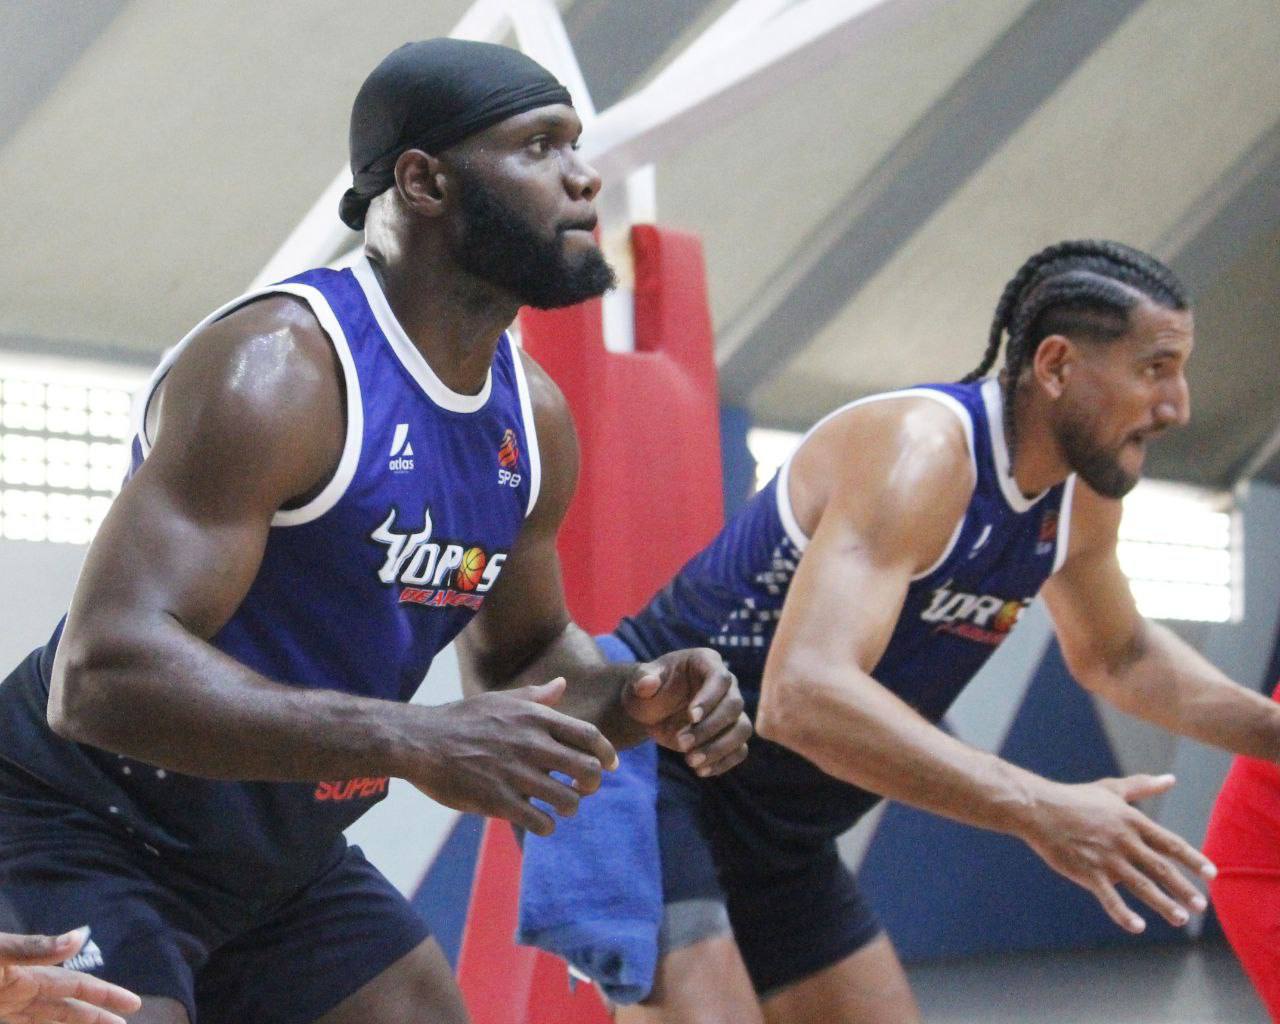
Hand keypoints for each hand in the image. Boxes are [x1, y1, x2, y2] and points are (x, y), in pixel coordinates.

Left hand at [0, 928, 141, 1022]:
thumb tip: (82, 936)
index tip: (135, 1004)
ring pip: (46, 1018)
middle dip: (96, 1015)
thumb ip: (34, 948)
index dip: (106, 993)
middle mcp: (22, 991)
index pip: (76, 985)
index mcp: (27, 973)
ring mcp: (5, 1005)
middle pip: (66, 1007)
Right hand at [407, 679, 616, 836]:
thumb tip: (561, 685)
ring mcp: (516, 774)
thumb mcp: (500, 700)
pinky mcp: (498, 801)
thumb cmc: (461, 719)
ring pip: (568, 800)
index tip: (610, 765)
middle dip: (592, 784)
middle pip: (588, 770)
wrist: (420, 741)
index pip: (589, 735)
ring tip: (559, 807)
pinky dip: (546, 826)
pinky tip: (537, 821)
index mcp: (534, 718)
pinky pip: (540, 821)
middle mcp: (531, 744)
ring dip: (569, 807)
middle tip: (582, 789)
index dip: (607, 753)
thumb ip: (536, 697)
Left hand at [623, 648, 751, 776]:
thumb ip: (642, 679)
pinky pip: (739, 749)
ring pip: (742, 728)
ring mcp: (730, 711)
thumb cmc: (647, 690)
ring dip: (719, 748)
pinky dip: (723, 762)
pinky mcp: (729, 733)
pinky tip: (701, 771)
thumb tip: (647, 684)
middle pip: (734, 705)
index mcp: (706, 663)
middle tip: (682, 743)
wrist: (651, 710)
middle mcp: (725, 685)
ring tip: (691, 762)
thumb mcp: (639, 682)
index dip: (709, 698)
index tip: (691, 717)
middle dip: (709, 728)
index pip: (720, 678)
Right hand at [1018, 773, 1215, 932]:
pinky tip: (1138, 927)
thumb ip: (1142, 786)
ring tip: (1180, 918)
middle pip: (1161, 868)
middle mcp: (1123, 840)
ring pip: (1141, 885)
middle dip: (1183, 888)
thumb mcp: (1111, 789)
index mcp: (1131, 821)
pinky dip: (1124, 914)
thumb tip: (1170, 779)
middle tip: (1201, 906)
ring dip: (1163, 904)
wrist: (1038, 808)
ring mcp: (1106, 858)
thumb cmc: (1075, 798)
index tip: (1211, 874)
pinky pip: (1109, 898)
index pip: (1170, 843)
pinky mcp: (1087, 872)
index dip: (1192, 859)